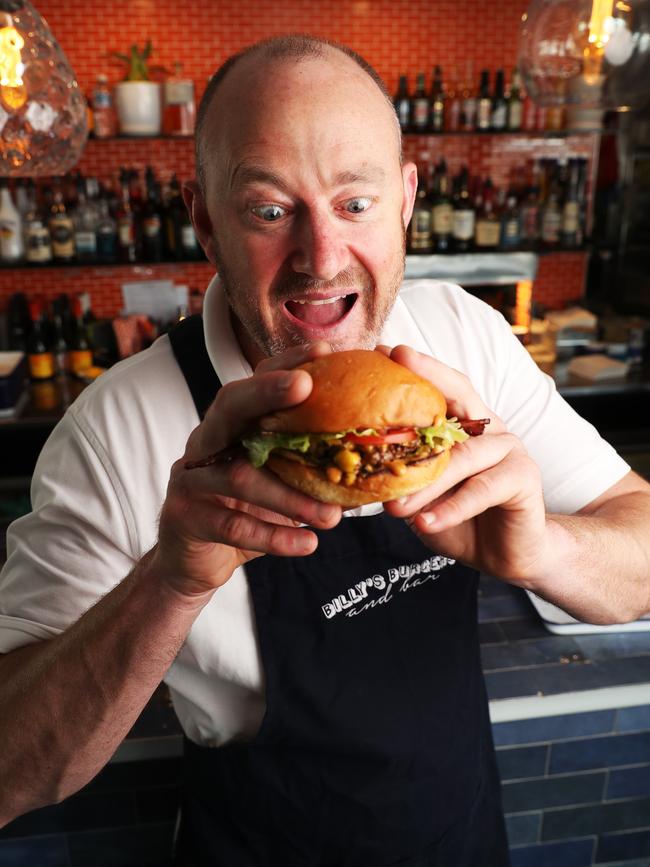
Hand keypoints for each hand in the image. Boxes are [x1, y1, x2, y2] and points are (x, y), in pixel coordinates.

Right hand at [154, 343, 341, 597]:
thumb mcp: (279, 481)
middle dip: (267, 392)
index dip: (288, 362)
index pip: (257, 381)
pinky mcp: (186, 517)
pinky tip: (307, 543)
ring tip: (332, 515)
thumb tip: (374, 461)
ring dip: (290, 494)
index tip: (326, 352)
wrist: (192, 559)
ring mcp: (191, 478)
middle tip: (306, 386)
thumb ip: (311, 465)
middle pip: (230, 405)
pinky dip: (274, 535)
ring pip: (238, 476)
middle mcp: (207, 441)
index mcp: (233, 425)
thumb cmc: (246, 511)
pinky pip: (232, 524)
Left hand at [382, 345, 549, 585]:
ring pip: (462, 457)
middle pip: (460, 395)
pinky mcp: (523, 478)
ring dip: (425, 483)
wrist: (505, 553)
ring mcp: (510, 449)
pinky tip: (424, 523)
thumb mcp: (420, 492)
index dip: (416, 367)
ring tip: (392, 506)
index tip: (382, 350)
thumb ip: (398, 474)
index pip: (440, 386)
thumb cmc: (455, 517)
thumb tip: (347, 468)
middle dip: (427, 379)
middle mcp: (489, 427)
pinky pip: (482, 490)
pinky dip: (450, 509)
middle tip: (393, 373)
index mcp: (464, 422)